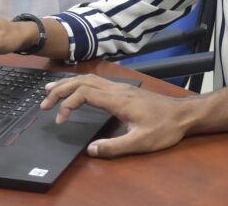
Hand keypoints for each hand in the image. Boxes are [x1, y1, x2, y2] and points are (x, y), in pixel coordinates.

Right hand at [40, 74, 191, 158]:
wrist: (184, 114)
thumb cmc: (164, 128)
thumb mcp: (140, 142)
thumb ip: (115, 147)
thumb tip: (90, 150)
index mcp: (117, 100)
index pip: (84, 93)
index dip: (67, 104)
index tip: (60, 120)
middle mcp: (117, 90)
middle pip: (82, 81)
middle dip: (61, 89)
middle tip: (43, 103)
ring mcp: (121, 88)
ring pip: (89, 78)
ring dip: (69, 84)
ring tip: (50, 90)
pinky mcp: (124, 91)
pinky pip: (97, 81)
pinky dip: (80, 83)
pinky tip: (76, 88)